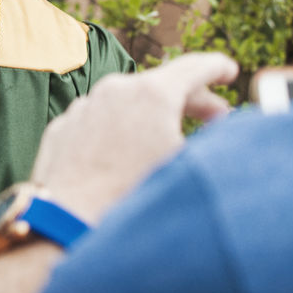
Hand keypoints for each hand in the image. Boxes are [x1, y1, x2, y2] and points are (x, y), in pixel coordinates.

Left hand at [29, 52, 237, 223]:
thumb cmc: (134, 199)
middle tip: (215, 117)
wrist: (69, 224)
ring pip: (127, 104)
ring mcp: (85, 107)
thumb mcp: (189, 168)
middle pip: (161, 85)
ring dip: (151, 117)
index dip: (216, 68)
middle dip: (192, 100)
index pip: (193, 68)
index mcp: (152, 94)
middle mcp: (115, 90)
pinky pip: (98, 122)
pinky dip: (118, 131)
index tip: (229, 70)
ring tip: (167, 141)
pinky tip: (125, 156)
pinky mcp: (63, 128)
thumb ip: (211, 144)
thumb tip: (224, 136)